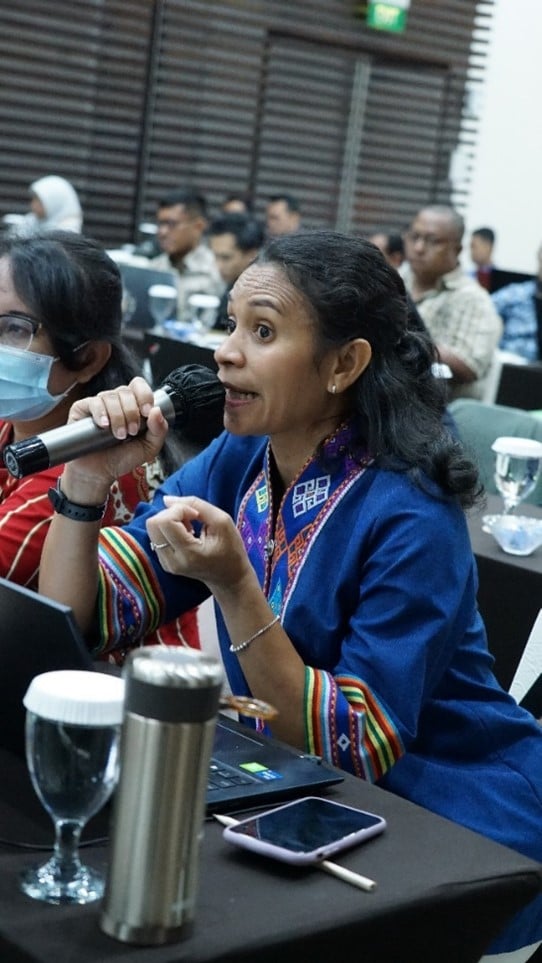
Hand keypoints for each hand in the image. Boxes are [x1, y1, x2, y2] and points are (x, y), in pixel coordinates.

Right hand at [62, 377, 168, 501]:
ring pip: (110, 397)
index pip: (139, 386)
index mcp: (133, 405)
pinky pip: (93, 402)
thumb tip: (157, 410)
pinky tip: (104, 426)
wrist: (99, 473)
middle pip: (126, 391)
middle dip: (132, 413)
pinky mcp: (82, 409)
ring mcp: (99, 404)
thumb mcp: (148, 448)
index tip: (146, 412)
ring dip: (118, 417)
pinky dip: (101, 413)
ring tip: (118, 435)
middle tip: (131, 432)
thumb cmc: (122, 458)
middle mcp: (116, 401)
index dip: (144, 395)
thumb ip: (159, 430)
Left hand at [146, 495, 254, 595]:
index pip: (165, 521)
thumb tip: (167, 499)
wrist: (229, 577)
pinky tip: (185, 534)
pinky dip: (169, 528)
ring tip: (189, 527)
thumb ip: (196, 504)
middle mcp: (172, 561)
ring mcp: (166, 563)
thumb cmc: (231, 549)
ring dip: (170, 520)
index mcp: (188, 553)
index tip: (196, 515)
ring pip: (152, 528)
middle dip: (171, 513)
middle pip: (153, 524)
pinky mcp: (163, 562)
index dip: (179, 509)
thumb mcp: (222, 521)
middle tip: (191, 518)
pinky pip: (156, 536)